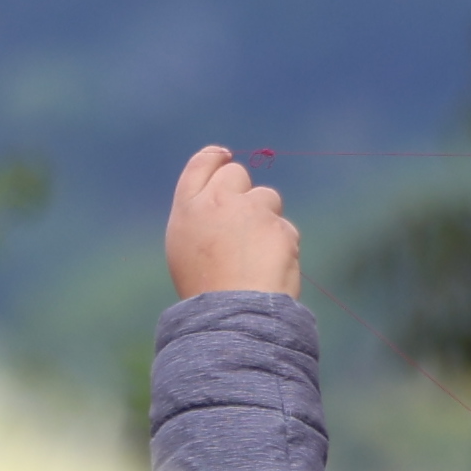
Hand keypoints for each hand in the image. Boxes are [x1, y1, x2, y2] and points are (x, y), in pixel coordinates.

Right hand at [167, 145, 304, 300]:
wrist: (231, 313)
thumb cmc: (204, 288)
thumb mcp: (185, 248)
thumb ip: (201, 216)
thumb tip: (220, 198)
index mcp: (188, 206)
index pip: (203, 164)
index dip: (216, 158)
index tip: (224, 157)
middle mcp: (218, 200)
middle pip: (237, 174)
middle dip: (243, 191)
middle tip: (244, 223)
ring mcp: (251, 210)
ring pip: (267, 198)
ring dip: (266, 219)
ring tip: (255, 256)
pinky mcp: (280, 227)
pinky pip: (285, 229)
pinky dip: (282, 247)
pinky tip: (270, 269)